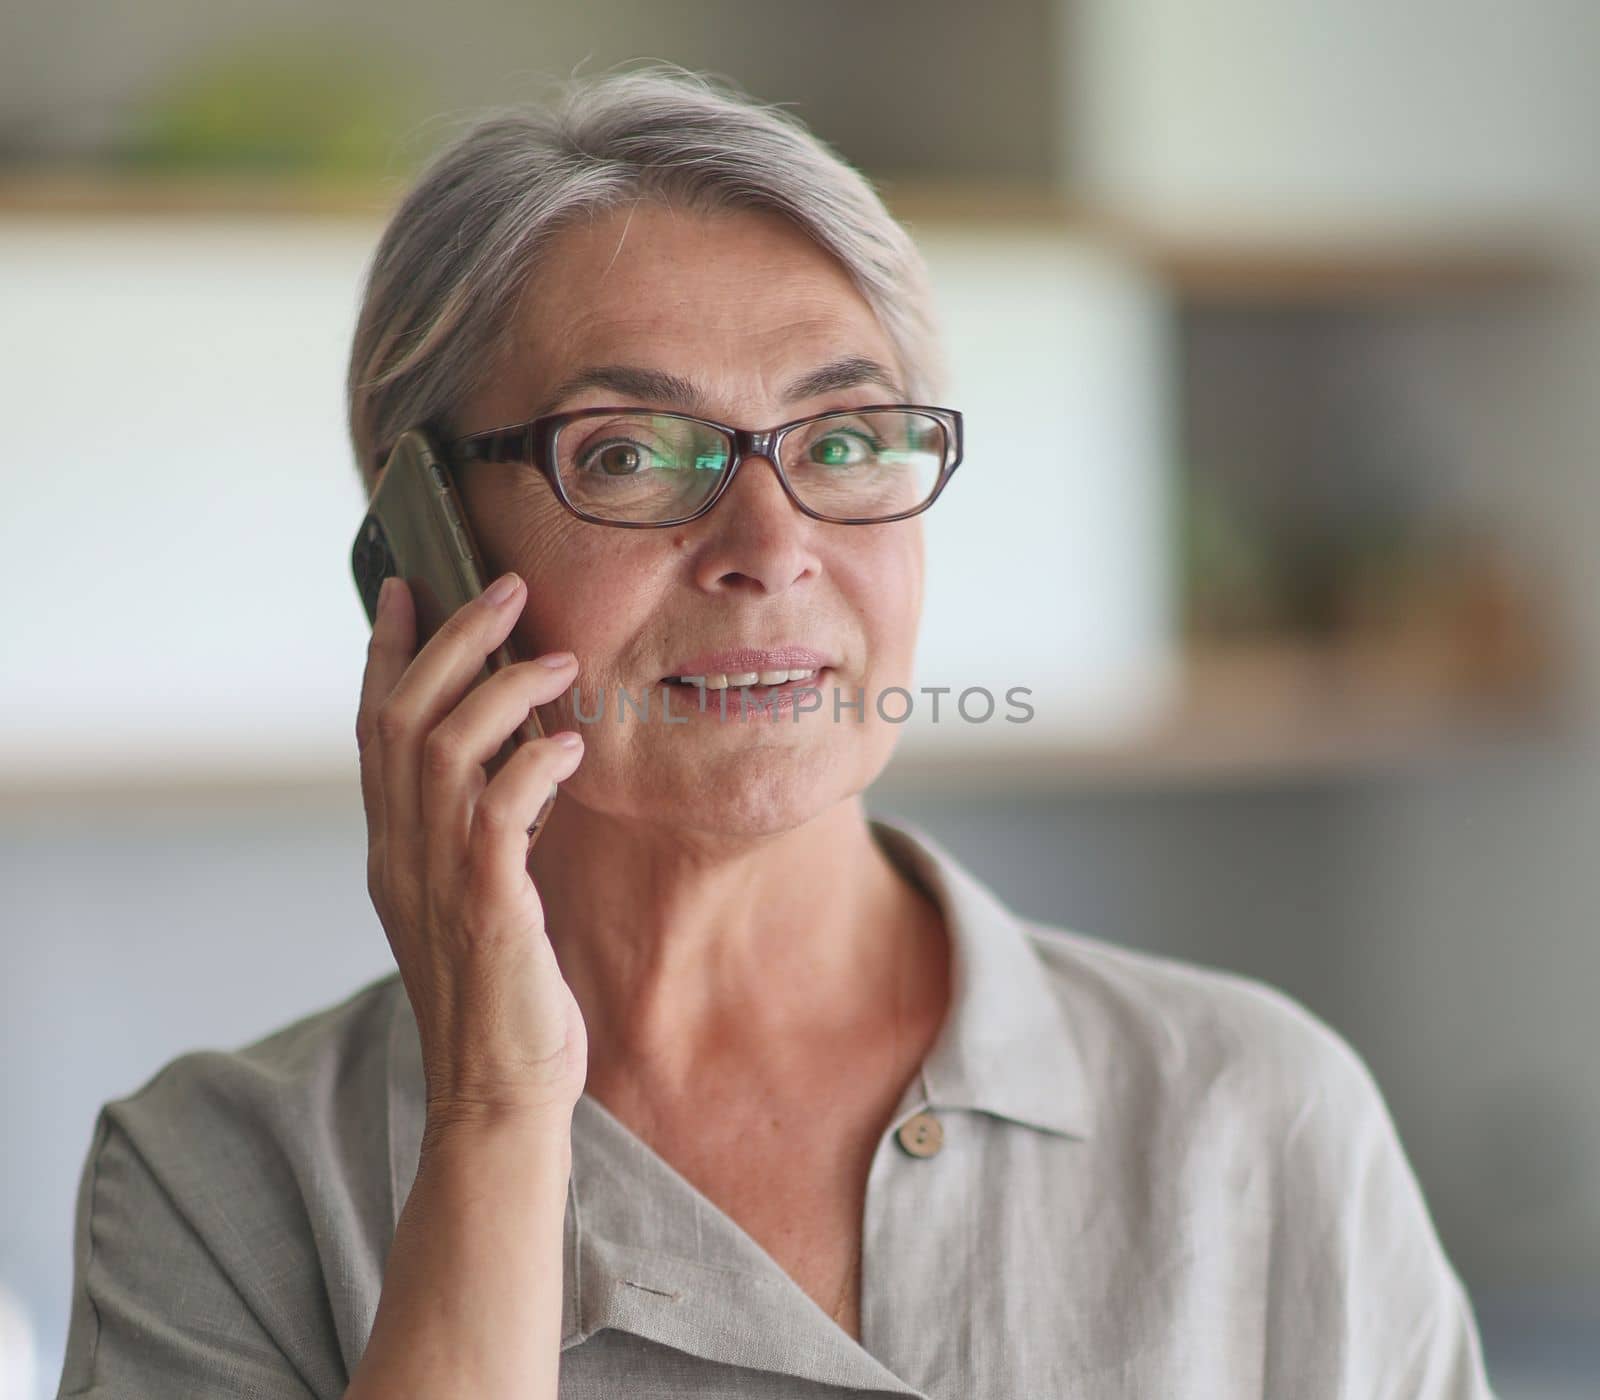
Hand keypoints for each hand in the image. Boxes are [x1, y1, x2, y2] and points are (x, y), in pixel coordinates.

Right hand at [355, 571, 588, 1132]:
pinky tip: (570, 744)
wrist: (499, 1097)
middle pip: (402, 718)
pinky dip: (532, 765)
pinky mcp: (486, 908)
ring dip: (501, 690)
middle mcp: (400, 855)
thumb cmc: (502, 997)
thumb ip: (478, 831)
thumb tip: (513, 761)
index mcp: (392, 849)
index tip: (409, 588)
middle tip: (503, 588)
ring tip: (556, 657)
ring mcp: (435, 881)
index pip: (373, 729)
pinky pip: (498, 812)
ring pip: (443, 749)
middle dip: (452, 641)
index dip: (388, 654)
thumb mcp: (475, 900)